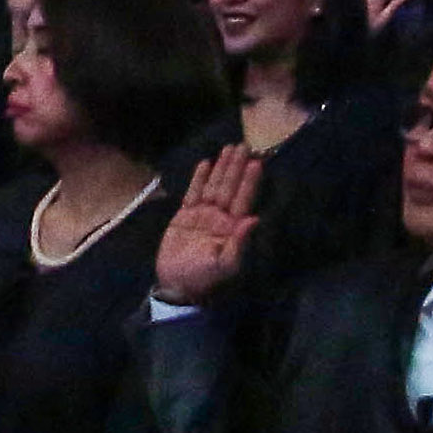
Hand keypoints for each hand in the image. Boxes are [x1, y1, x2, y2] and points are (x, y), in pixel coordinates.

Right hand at [150, 145, 257, 304]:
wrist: (177, 286)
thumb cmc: (203, 278)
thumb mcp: (224, 265)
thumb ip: (239, 243)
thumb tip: (255, 219)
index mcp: (231, 228)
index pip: (242, 199)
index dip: (249, 181)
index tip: (256, 162)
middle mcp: (220, 218)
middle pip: (229, 187)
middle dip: (236, 167)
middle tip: (244, 146)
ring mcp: (203, 215)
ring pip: (214, 186)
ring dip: (222, 168)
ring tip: (229, 148)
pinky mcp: (185, 215)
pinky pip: (193, 192)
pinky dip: (199, 178)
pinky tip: (205, 163)